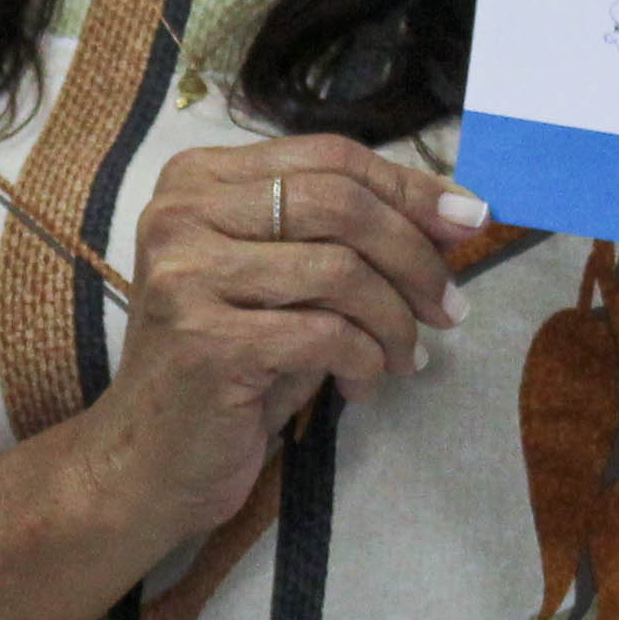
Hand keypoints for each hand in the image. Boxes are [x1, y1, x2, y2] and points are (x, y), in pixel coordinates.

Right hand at [72, 136, 484, 541]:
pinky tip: (361, 384)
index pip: (330, 158)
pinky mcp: (205, 339)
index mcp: (199, 178)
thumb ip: (347, 238)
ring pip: (341, 270)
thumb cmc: (228, 365)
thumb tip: (458, 212)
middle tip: (450, 308)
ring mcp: (186, 274)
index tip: (469, 221)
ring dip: (396, 321)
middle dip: (415, 256)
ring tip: (405, 358)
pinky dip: (365, 361)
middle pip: (341, 204)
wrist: (149, 461)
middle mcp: (182, 212)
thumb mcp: (284, 282)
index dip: (410, 187)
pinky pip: (325, 334)